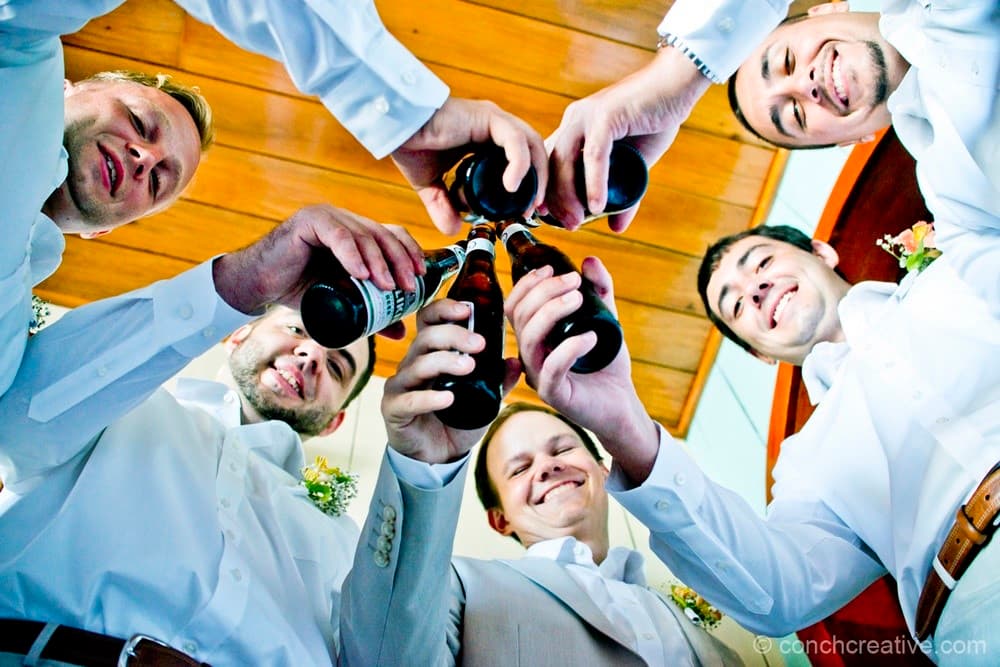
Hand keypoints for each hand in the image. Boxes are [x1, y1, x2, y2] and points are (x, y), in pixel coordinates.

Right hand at [212, 204, 424, 321]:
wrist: (259, 287)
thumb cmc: (300, 291)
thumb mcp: (343, 303)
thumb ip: (371, 313)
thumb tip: (401, 332)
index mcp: (356, 233)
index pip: (392, 235)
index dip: (410, 252)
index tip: (422, 277)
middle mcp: (344, 221)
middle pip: (383, 234)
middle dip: (401, 260)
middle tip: (410, 287)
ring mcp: (327, 218)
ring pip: (364, 235)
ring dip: (381, 262)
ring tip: (389, 287)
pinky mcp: (309, 222)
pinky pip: (338, 236)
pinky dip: (354, 254)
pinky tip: (363, 274)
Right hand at [381, 299, 521, 463]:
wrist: (439, 457)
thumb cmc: (456, 420)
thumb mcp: (484, 399)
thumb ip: (498, 380)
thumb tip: (516, 361)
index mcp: (431, 353)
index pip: (429, 320)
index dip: (444, 310)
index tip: (467, 310)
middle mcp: (413, 364)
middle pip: (425, 338)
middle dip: (453, 336)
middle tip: (479, 344)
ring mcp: (401, 386)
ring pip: (417, 365)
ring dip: (444, 362)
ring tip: (469, 367)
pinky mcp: (394, 409)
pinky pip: (408, 399)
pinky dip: (428, 398)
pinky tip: (447, 398)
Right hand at [391, 97, 548, 234]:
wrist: (395, 125)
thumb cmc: (411, 145)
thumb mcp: (431, 185)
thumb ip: (443, 205)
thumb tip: (453, 230)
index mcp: (486, 138)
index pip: (523, 159)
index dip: (531, 185)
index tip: (527, 212)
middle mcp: (495, 125)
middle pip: (535, 152)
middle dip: (540, 183)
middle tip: (534, 213)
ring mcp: (493, 118)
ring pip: (531, 144)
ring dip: (537, 176)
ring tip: (529, 204)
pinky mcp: (488, 117)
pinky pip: (515, 140)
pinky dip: (519, 164)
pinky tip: (511, 186)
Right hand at [505, 259, 657, 481]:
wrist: (621, 404)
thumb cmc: (606, 365)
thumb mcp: (605, 319)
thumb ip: (599, 291)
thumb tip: (589, 261)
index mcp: (535, 337)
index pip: (514, 306)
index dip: (527, 284)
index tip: (551, 268)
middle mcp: (531, 355)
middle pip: (519, 317)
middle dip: (544, 292)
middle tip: (573, 281)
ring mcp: (539, 375)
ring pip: (528, 339)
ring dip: (552, 312)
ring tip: (579, 300)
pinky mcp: (554, 394)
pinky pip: (551, 368)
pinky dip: (569, 348)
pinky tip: (589, 337)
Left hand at [545, 47, 710, 231]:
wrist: (677, 87)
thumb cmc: (655, 121)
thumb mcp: (634, 166)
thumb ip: (622, 193)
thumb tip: (615, 226)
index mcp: (575, 129)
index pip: (551, 164)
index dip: (548, 193)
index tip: (553, 219)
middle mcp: (574, 120)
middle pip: (552, 166)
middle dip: (555, 200)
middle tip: (568, 226)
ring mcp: (587, 116)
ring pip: (565, 161)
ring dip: (569, 195)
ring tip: (578, 220)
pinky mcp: (605, 115)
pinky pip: (594, 155)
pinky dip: (593, 183)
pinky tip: (597, 205)